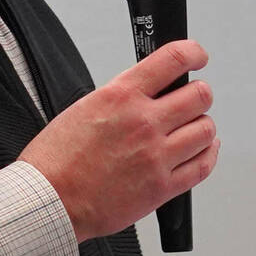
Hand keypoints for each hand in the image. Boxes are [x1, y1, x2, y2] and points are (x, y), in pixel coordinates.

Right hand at [17, 39, 217, 240]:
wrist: (48, 201)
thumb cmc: (56, 159)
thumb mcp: (85, 107)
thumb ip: (123, 98)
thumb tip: (150, 93)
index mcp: (121, 96)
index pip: (173, 60)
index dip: (193, 53)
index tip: (197, 56)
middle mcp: (144, 123)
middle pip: (199, 95)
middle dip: (198, 94)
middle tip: (192, 98)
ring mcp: (156, 156)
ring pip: (206, 130)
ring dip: (202, 126)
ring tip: (192, 129)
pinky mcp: (161, 187)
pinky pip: (202, 166)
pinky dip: (207, 155)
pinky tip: (201, 151)